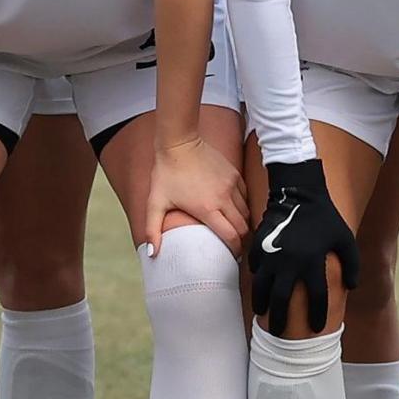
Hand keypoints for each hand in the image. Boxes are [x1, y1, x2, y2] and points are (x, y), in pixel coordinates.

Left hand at [145, 133, 248, 253]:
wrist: (179, 143)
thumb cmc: (166, 173)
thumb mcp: (155, 202)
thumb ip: (152, 230)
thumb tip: (152, 254)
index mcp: (207, 208)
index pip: (231, 236)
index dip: (235, 250)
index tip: (231, 256)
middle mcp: (224, 198)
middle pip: (243, 227)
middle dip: (242, 240)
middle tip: (235, 246)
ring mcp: (231, 185)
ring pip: (246, 212)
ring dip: (242, 223)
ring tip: (235, 230)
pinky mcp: (234, 174)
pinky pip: (244, 196)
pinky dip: (242, 206)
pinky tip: (233, 210)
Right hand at [247, 157, 356, 334]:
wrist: (298, 192)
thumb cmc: (325, 217)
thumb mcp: (345, 239)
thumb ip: (352, 264)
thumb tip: (352, 287)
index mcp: (312, 262)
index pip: (316, 298)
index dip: (317, 316)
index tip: (316, 328)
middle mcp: (290, 262)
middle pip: (282, 301)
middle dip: (280, 320)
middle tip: (279, 333)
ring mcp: (271, 255)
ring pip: (262, 288)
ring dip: (262, 305)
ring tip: (263, 315)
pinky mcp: (259, 246)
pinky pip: (256, 269)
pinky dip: (257, 280)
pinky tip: (261, 287)